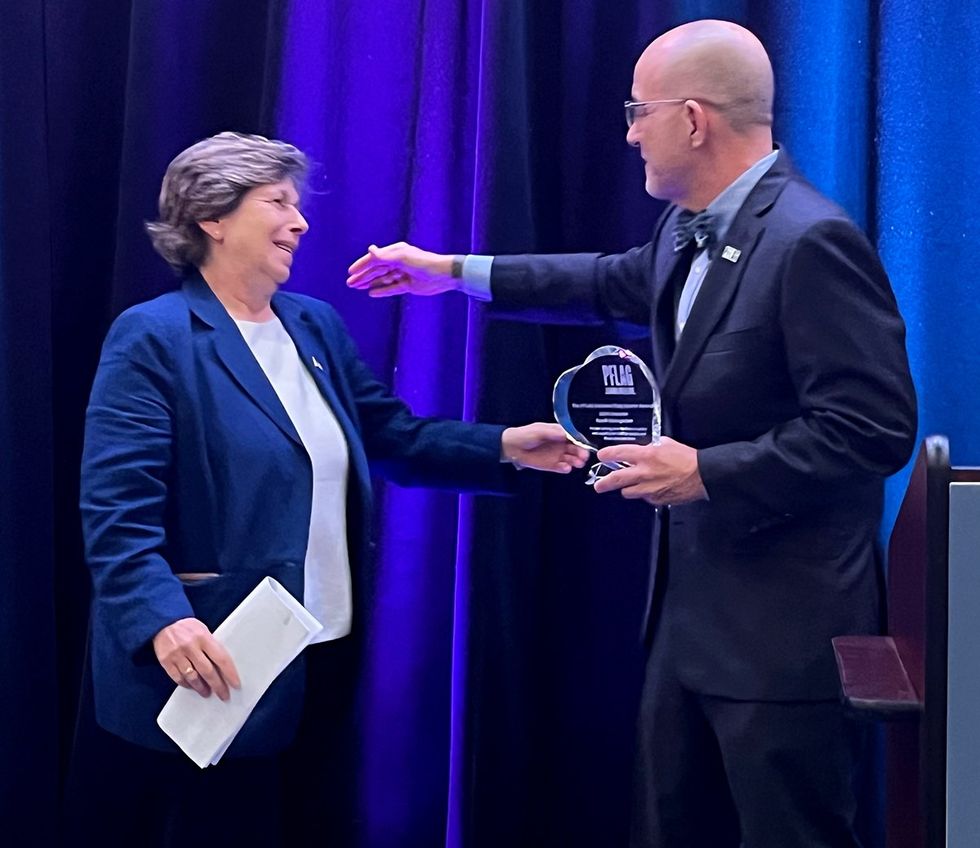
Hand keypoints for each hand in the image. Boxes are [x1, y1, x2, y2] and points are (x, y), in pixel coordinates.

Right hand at [152, 617, 240, 699]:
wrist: (164, 621)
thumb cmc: (187, 627)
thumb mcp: (203, 630)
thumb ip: (211, 646)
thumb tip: (222, 666)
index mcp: (204, 637)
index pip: (221, 659)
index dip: (230, 674)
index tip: (235, 684)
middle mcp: (191, 647)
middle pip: (208, 671)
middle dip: (217, 686)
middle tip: (223, 695)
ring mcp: (177, 654)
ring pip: (192, 677)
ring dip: (201, 688)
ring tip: (207, 693)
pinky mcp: (166, 661)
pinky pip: (178, 678)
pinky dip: (186, 684)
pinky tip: (192, 686)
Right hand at [346, 242, 458, 296]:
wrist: (443, 275)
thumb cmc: (423, 263)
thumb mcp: (402, 258)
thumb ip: (384, 257)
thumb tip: (369, 249)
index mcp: (396, 252)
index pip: (374, 259)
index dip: (361, 265)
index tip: (350, 272)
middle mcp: (398, 262)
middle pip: (376, 270)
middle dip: (363, 276)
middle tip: (350, 283)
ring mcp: (403, 274)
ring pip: (382, 279)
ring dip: (369, 282)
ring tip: (357, 287)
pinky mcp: (408, 285)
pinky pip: (391, 288)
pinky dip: (382, 290)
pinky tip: (372, 293)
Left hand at [501, 423, 589, 473]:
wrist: (512, 447)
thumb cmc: (525, 435)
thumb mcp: (539, 430)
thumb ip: (553, 432)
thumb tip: (566, 434)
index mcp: (559, 433)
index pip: (574, 437)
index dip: (581, 441)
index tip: (585, 445)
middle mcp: (560, 444)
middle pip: (576, 449)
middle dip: (581, 452)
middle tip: (584, 457)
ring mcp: (557, 455)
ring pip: (571, 459)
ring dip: (576, 461)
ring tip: (577, 463)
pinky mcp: (552, 465)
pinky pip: (562, 468)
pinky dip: (565, 468)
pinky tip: (566, 467)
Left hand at [592, 437, 706, 504]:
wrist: (702, 475)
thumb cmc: (687, 458)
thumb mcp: (667, 444)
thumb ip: (651, 447)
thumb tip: (644, 448)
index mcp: (646, 455)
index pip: (619, 453)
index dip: (607, 455)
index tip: (601, 456)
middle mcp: (644, 472)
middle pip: (616, 479)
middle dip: (603, 483)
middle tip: (598, 485)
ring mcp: (649, 488)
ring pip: (627, 492)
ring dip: (626, 488)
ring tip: (628, 486)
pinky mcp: (656, 499)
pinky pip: (644, 497)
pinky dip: (644, 494)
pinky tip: (651, 488)